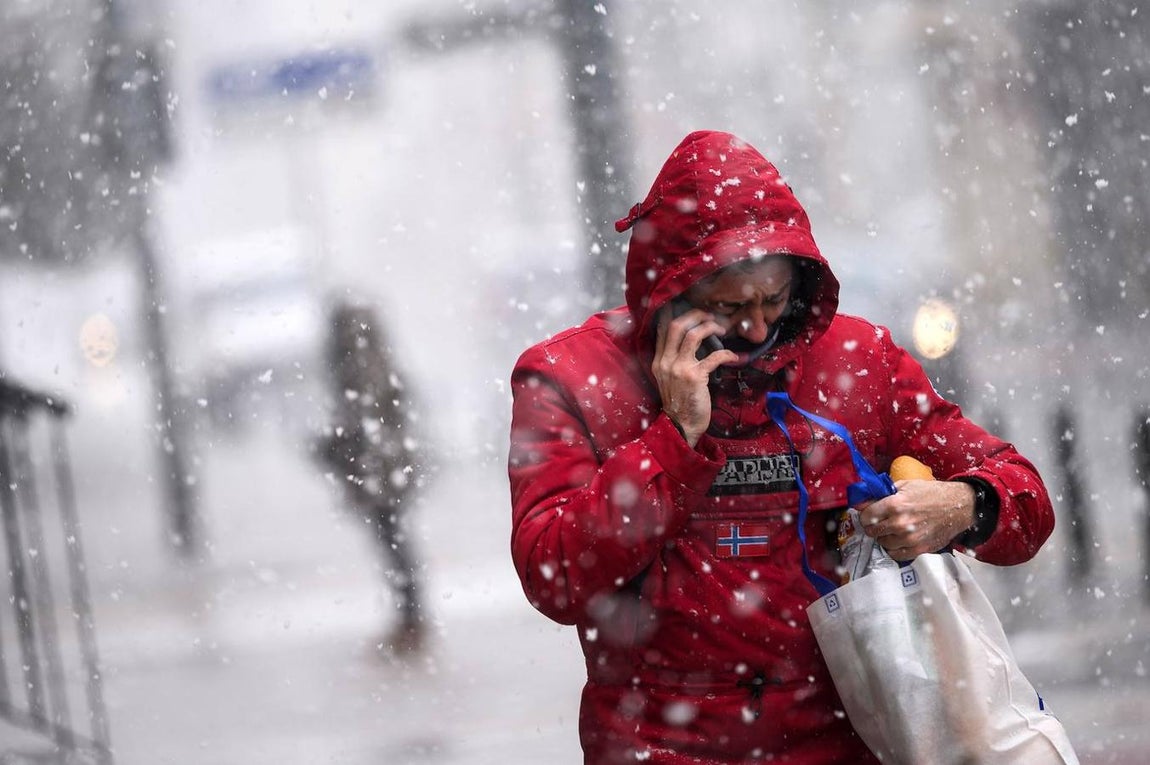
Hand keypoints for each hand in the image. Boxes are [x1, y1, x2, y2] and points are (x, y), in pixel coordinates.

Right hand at [651, 304, 737, 446]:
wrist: (681, 425)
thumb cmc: (680, 402)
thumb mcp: (669, 379)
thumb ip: (675, 360)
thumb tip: (691, 341)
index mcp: (659, 361)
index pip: (662, 329)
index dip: (676, 313)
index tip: (690, 308)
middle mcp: (666, 362)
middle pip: (676, 325)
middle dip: (695, 315)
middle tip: (709, 316)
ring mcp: (679, 368)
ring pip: (693, 335)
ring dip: (709, 328)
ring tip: (720, 329)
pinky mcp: (695, 377)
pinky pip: (714, 357)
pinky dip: (726, 354)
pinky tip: (733, 356)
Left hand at [856, 480, 975, 560]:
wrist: (958, 506)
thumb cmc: (931, 493)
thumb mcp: (905, 485)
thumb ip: (881, 494)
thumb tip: (861, 502)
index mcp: (895, 505)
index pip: (865, 516)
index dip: (865, 515)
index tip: (869, 514)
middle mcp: (900, 523)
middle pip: (872, 531)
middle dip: (873, 526)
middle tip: (880, 522)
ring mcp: (910, 539)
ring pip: (883, 543)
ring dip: (884, 537)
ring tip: (892, 529)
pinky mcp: (920, 549)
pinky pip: (896, 554)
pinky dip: (894, 548)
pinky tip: (899, 540)